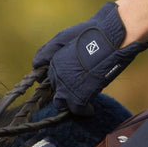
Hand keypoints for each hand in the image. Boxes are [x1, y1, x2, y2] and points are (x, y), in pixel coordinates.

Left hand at [33, 1, 147, 115]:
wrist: (111, 37)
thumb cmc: (92, 35)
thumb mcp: (64, 38)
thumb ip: (48, 52)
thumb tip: (36, 65)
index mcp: (54, 63)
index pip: (51, 80)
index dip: (62, 82)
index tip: (72, 83)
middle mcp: (57, 76)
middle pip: (56, 92)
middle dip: (65, 93)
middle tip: (78, 91)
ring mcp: (67, 87)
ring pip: (62, 103)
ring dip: (71, 103)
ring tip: (82, 100)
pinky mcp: (79, 96)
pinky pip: (78, 110)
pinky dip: (84, 111)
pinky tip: (90, 109)